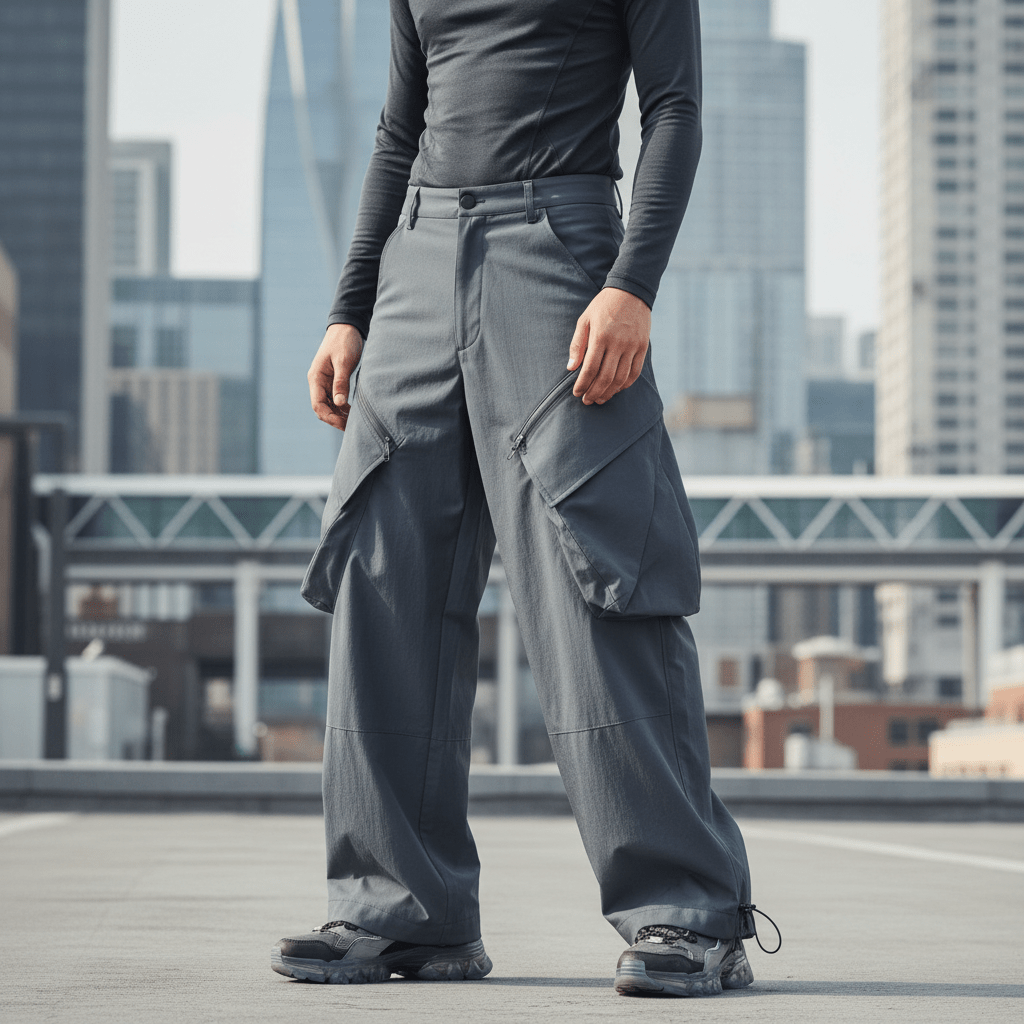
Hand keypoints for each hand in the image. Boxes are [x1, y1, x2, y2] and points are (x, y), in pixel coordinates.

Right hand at [308, 323, 363, 429]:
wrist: (346, 327)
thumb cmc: (344, 341)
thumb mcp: (343, 361)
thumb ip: (341, 382)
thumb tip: (340, 403)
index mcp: (316, 378)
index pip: (318, 405)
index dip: (330, 417)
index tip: (344, 424)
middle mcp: (318, 382)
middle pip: (323, 408)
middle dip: (335, 419)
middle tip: (352, 428)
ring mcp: (325, 382)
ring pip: (329, 405)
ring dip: (340, 415)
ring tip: (354, 423)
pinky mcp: (333, 381)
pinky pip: (335, 399)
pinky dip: (343, 408)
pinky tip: (353, 413)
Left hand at [567, 288, 650, 404]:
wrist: (631, 291)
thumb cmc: (603, 306)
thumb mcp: (585, 320)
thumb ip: (577, 344)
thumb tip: (571, 367)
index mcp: (600, 336)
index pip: (590, 368)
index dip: (582, 384)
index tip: (576, 393)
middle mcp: (618, 343)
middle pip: (605, 377)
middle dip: (594, 393)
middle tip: (586, 401)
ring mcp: (632, 346)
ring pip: (621, 378)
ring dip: (609, 392)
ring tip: (599, 399)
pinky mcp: (642, 347)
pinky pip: (635, 372)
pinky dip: (625, 385)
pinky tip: (616, 389)